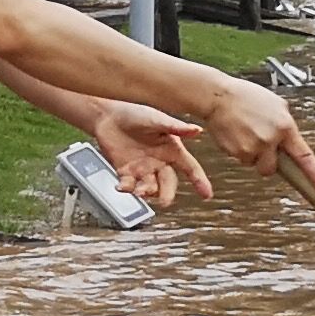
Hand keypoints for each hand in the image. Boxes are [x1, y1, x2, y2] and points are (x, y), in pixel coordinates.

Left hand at [89, 101, 211, 208]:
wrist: (107, 115)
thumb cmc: (134, 113)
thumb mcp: (157, 119)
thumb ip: (176, 127)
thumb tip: (197, 130)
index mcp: (172, 150)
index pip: (190, 167)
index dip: (200, 180)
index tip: (207, 194)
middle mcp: (159, 162)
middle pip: (168, 183)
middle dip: (167, 194)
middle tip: (165, 202)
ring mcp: (142, 168)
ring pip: (149, 187)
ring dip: (145, 191)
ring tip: (139, 191)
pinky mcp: (125, 171)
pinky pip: (128, 185)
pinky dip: (126, 188)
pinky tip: (122, 187)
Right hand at [195, 75, 314, 188]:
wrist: (217, 96)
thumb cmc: (246, 97)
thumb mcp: (276, 105)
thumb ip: (285, 125)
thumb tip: (289, 141)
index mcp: (285, 127)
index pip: (304, 156)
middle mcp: (270, 139)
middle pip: (272, 168)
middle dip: (266, 162)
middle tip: (259, 147)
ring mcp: (252, 147)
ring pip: (254, 163)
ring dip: (251, 154)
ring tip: (244, 133)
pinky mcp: (235, 151)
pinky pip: (240, 159)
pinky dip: (238, 150)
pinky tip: (235, 133)